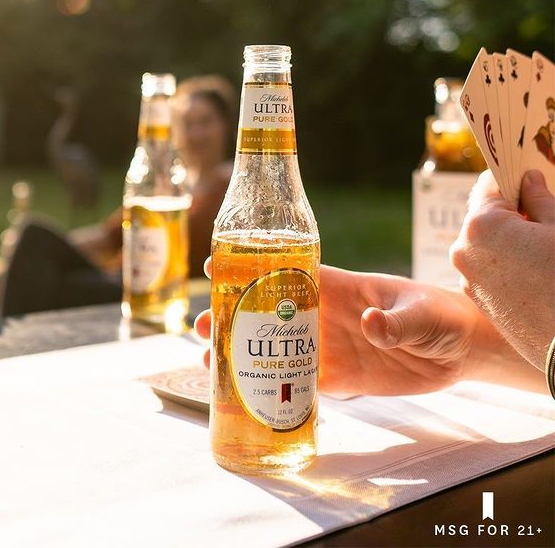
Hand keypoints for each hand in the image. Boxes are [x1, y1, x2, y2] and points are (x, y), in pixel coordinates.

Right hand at [195, 259, 539, 395]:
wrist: (460, 349)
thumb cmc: (440, 313)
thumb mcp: (421, 311)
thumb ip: (396, 319)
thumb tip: (370, 324)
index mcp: (339, 286)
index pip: (287, 271)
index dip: (251, 266)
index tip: (215, 265)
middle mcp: (325, 315)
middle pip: (269, 313)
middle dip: (234, 317)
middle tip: (201, 326)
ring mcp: (330, 347)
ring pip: (276, 349)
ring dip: (244, 354)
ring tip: (210, 363)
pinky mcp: (341, 378)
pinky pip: (300, 382)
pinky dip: (274, 387)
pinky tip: (247, 395)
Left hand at [451, 169, 554, 368]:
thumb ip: (539, 200)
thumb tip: (529, 180)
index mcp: (482, 225)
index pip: (489, 184)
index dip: (511, 178)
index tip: (528, 176)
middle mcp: (463, 249)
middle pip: (485, 215)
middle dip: (511, 211)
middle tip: (540, 217)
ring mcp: (467, 277)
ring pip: (484, 242)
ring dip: (507, 237)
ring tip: (540, 248)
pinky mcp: (476, 299)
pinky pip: (486, 267)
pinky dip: (504, 261)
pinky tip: (533, 271)